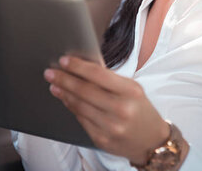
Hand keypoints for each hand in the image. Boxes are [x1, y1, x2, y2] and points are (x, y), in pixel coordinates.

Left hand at [44, 56, 168, 164]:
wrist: (151, 141)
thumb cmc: (140, 109)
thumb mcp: (133, 89)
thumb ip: (110, 80)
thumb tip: (81, 68)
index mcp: (131, 91)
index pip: (99, 75)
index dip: (78, 67)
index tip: (64, 60)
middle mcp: (121, 109)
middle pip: (84, 91)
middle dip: (64, 80)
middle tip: (50, 73)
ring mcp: (111, 127)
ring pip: (79, 106)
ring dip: (64, 94)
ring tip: (55, 85)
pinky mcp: (102, 140)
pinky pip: (81, 120)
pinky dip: (72, 108)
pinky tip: (66, 100)